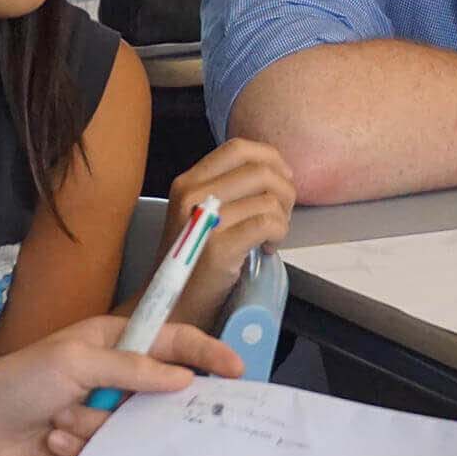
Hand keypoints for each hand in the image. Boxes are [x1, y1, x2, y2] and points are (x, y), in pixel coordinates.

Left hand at [0, 316, 240, 455]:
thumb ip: (132, 367)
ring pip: (134, 428)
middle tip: (151, 411)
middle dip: (155, 403)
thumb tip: (182, 378)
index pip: (173, 342)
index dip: (206, 353)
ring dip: (94, 426)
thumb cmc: (19, 381)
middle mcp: (116, 379)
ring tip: (60, 421)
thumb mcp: (76, 361)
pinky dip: (80, 448)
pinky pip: (110, 455)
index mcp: (114, 343)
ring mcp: (105, 416)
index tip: (236, 369)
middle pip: (164, 391)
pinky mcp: (93, 450)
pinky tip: (52, 441)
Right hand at [162, 139, 296, 328]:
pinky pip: (268, 224)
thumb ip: (227, 188)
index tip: (282, 178)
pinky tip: (268, 249)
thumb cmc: (193, 261)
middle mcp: (192, 195)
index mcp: (187, 182)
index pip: (239, 148)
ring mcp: (204, 221)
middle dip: (284, 191)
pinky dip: (279, 235)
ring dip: (283, 218)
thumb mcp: (200, 213)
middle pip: (261, 171)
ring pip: (269, 199)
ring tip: (271, 236)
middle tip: (282, 215)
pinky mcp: (219, 249)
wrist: (172, 307)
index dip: (270, 157)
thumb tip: (276, 171)